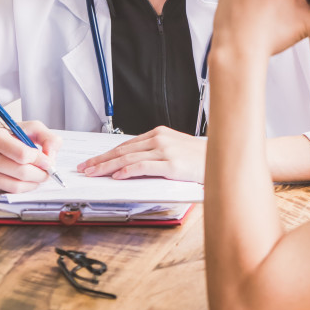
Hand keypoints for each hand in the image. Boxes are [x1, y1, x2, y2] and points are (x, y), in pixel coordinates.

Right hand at [0, 120, 61, 192]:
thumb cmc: (5, 134)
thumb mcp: (27, 127)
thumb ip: (46, 137)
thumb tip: (51, 155)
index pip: (22, 155)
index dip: (40, 160)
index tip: (48, 161)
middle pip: (21, 172)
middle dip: (40, 174)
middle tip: (48, 171)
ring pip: (15, 186)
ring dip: (33, 183)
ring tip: (39, 176)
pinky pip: (8, 191)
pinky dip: (22, 188)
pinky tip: (24, 179)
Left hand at [78, 126, 206, 183]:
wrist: (223, 159)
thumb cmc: (200, 158)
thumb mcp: (175, 150)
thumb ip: (155, 154)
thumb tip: (132, 166)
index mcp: (159, 133)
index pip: (126, 144)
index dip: (107, 153)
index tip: (93, 161)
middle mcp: (160, 139)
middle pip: (123, 150)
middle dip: (101, 160)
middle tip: (85, 167)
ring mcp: (165, 150)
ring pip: (128, 158)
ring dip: (108, 167)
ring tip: (94, 173)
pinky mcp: (171, 163)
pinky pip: (143, 166)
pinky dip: (128, 171)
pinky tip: (117, 176)